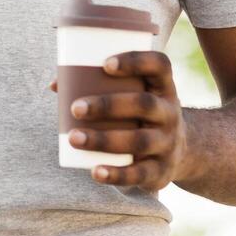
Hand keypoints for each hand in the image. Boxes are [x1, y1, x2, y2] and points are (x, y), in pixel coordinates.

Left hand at [48, 51, 187, 191]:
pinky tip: (95, 171)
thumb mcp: (134, 96)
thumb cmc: (140, 115)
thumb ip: (99, 86)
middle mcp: (170, 113)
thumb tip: (56, 84)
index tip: (105, 64)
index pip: (159, 65)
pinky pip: (140, 174)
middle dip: (108, 105)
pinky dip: (117, 175)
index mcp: (162, 87)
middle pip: (144, 104)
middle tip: (75, 108)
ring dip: (104, 140)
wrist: (179, 153)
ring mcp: (168, 143)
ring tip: (74, 137)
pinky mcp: (161, 170)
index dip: (136, 61)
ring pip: (139, 140)